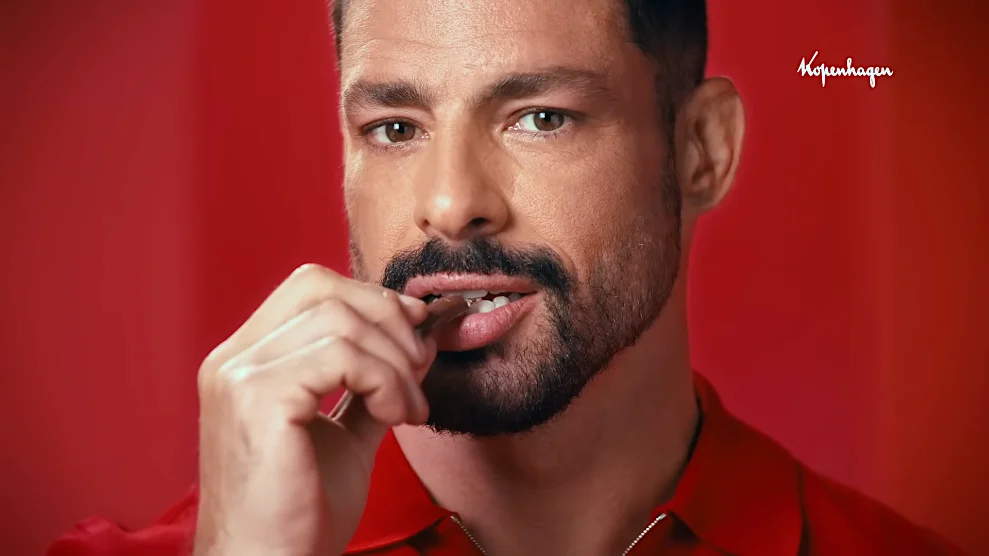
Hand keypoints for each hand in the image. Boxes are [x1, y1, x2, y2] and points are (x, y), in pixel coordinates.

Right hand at [193, 264, 434, 555]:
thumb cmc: (301, 512)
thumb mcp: (347, 433)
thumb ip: (374, 382)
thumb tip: (420, 337)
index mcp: (246, 360)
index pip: (310, 288)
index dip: (371, 299)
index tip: (416, 334)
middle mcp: (233, 358)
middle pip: (321, 287)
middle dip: (387, 318)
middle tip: (419, 368)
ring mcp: (239, 375)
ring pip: (340, 320)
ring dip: (394, 362)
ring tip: (409, 409)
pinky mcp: (258, 399)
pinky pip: (342, 356)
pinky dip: (385, 381)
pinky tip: (397, 418)